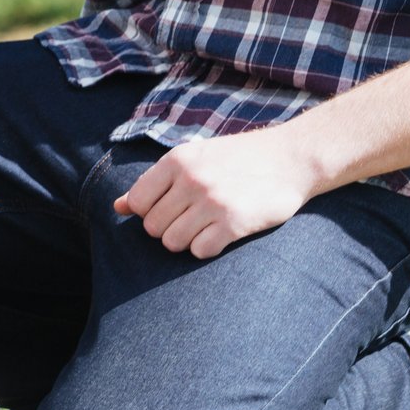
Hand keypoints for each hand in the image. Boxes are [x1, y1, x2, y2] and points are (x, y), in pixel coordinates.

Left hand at [113, 127, 325, 259]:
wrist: (291, 158)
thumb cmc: (238, 159)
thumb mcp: (194, 158)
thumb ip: (155, 182)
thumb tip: (118, 208)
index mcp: (177, 160)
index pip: (139, 203)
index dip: (152, 211)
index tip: (172, 207)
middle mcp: (191, 180)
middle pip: (153, 227)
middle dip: (169, 228)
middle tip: (194, 217)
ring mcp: (212, 202)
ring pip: (172, 243)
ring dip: (187, 240)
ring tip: (206, 225)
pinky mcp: (233, 223)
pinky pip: (199, 251)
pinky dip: (208, 247)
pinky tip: (222, 232)